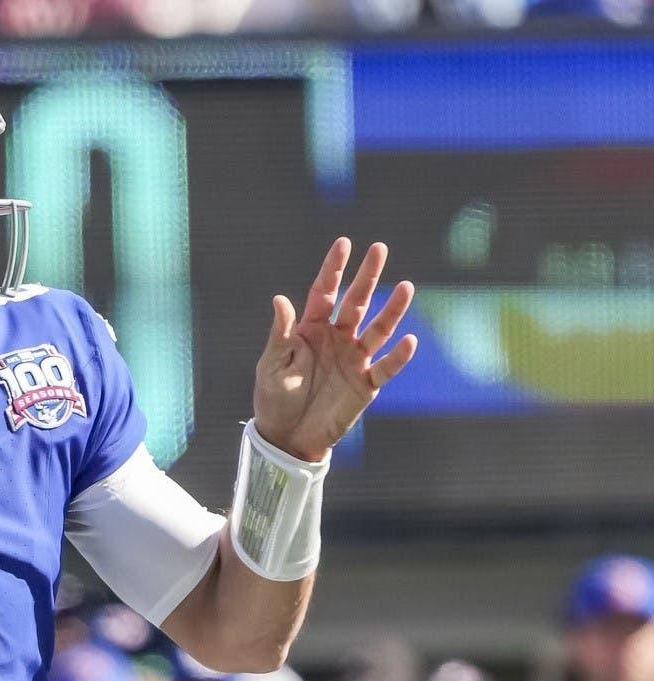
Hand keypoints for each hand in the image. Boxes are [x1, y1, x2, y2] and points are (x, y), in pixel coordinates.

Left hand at [253, 238, 417, 461]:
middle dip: (367, 276)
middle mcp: (336, 339)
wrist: (288, 436)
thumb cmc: (275, 397)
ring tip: (406, 286)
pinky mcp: (366, 385)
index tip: (344, 243)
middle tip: (380, 249)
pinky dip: (398, 356)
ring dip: (392, 310)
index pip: (324, 292)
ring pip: (377, 330)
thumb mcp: (272, 364)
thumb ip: (280, 333)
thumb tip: (280, 298)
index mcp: (311, 330)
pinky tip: (409, 340)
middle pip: (356, 302)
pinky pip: (385, 368)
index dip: (334, 269)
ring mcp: (354, 360)